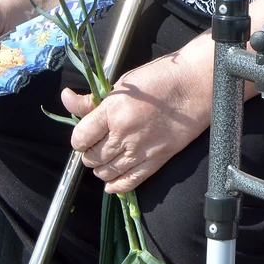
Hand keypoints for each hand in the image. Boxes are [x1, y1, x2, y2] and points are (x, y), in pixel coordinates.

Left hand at [61, 39, 214, 192]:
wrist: (198, 84)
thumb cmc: (162, 77)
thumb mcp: (123, 83)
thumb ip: (93, 99)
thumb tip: (66, 98)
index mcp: (113, 110)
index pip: (80, 138)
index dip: (79, 139)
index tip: (86, 135)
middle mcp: (124, 133)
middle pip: (91, 157)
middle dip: (89, 153)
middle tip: (97, 145)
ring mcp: (142, 149)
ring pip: (107, 171)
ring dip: (102, 168)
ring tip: (107, 158)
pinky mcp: (158, 158)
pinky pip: (130, 181)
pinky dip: (117, 186)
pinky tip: (113, 183)